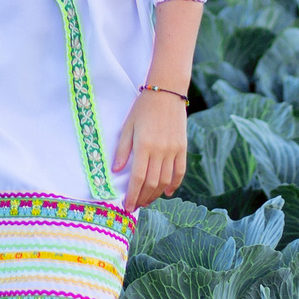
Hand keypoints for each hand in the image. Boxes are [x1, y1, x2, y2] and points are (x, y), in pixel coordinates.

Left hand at [112, 90, 187, 211]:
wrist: (166, 92)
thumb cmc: (142, 108)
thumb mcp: (127, 126)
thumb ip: (122, 149)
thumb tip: (116, 170)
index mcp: (144, 146)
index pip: (138, 178)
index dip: (132, 195)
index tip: (127, 206)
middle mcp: (160, 150)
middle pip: (152, 183)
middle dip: (142, 198)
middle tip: (135, 206)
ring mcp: (173, 150)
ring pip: (165, 180)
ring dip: (156, 194)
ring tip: (147, 201)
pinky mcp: (182, 148)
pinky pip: (180, 172)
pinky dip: (174, 185)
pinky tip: (166, 193)